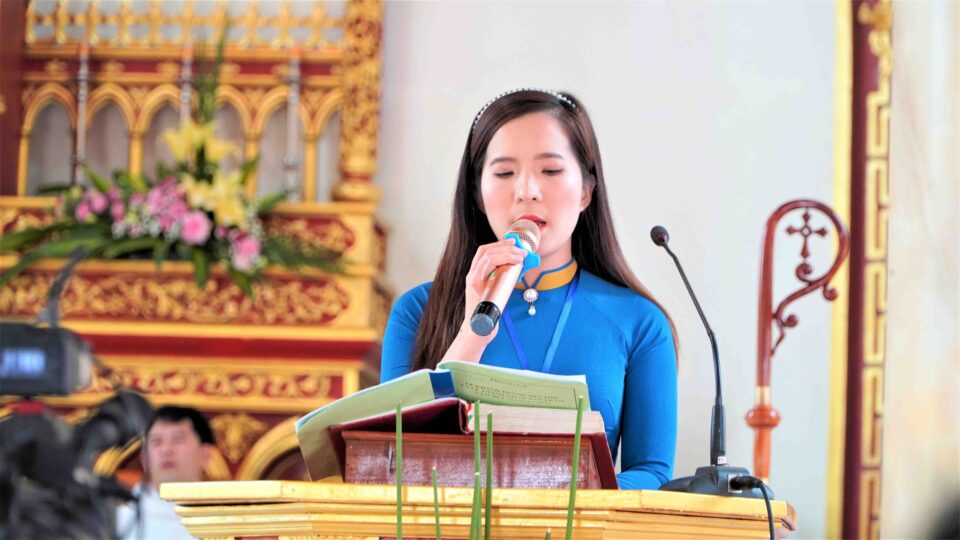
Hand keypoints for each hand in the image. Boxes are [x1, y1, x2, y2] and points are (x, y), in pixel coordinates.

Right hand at [440, 239, 525, 362]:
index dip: (499, 244)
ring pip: (485, 257)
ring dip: (504, 253)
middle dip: (504, 246)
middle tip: (520, 250)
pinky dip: (492, 261)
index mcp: (478, 274)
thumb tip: (520, 268)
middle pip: (485, 250)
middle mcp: (473, 274)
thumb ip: (504, 279)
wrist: (479, 330)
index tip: (514, 242)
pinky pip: (480, 270)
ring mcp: (472, 281)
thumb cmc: (490, 312)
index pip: (485, 251)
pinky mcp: (474, 288)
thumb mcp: (498, 291)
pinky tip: (505, 260)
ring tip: (519, 257)